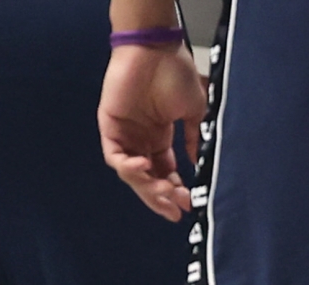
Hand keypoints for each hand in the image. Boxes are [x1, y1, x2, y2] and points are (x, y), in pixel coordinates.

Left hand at [98, 40, 206, 220]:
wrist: (156, 51)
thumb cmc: (175, 73)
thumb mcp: (194, 110)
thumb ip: (194, 137)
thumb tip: (199, 161)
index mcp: (159, 137)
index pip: (165, 172)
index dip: (174, 190)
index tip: (187, 204)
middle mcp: (140, 141)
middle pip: (148, 180)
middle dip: (161, 197)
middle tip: (175, 209)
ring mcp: (124, 137)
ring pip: (132, 174)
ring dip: (149, 185)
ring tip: (167, 191)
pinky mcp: (109, 130)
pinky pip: (115, 157)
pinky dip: (129, 167)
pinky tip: (145, 167)